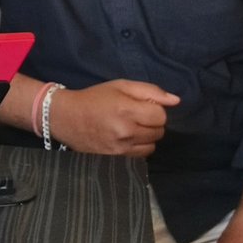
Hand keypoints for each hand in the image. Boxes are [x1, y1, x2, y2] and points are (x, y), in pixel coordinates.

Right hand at [54, 80, 180, 156]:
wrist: (66, 118)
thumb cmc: (94, 98)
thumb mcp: (121, 85)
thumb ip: (150, 91)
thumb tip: (176, 101)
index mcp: (127, 109)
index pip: (161, 115)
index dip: (155, 108)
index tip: (142, 105)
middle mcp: (126, 130)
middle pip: (159, 130)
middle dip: (152, 122)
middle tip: (136, 115)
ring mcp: (121, 146)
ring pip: (153, 144)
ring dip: (148, 135)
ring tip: (132, 127)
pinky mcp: (117, 156)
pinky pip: (143, 155)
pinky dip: (141, 146)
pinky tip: (129, 138)